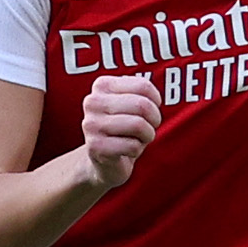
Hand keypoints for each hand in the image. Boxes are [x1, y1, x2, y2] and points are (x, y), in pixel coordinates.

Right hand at [78, 72, 160, 189]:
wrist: (103, 161)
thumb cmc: (123, 129)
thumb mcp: (132, 105)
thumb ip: (142, 94)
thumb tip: (152, 99)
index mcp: (102, 85)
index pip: (143, 86)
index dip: (155, 102)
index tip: (150, 111)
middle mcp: (93, 102)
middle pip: (142, 105)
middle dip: (154, 119)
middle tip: (149, 127)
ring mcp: (91, 124)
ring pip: (138, 125)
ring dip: (148, 135)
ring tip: (140, 139)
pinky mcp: (95, 146)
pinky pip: (132, 146)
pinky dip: (137, 150)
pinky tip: (127, 150)